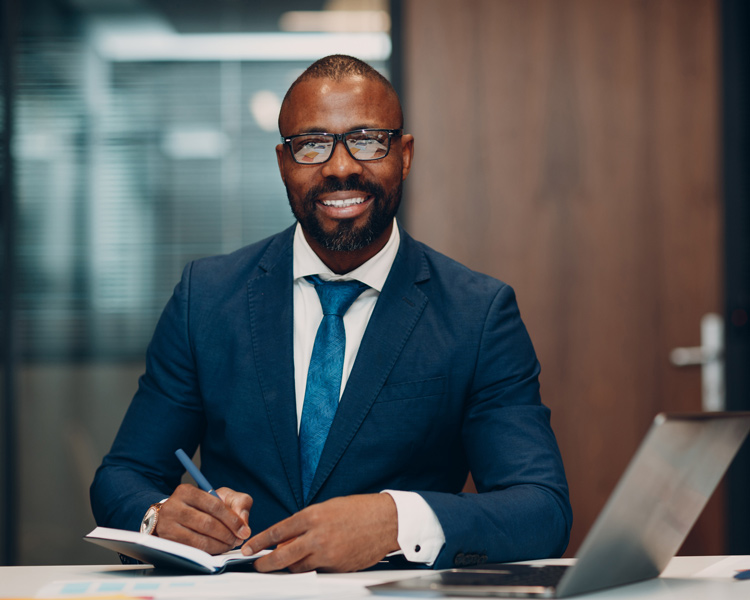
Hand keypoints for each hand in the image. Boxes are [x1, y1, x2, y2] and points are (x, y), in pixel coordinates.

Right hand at [154, 484, 252, 554]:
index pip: (214, 505)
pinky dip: (209, 552)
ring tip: (229, 544)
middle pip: (207, 524)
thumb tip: (244, 524)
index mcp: (187, 491)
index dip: (232, 520)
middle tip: (238, 540)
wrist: (172, 516)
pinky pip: (193, 551)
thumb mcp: (220, 496)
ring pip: (200, 540)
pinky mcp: (167, 543)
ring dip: (220, 545)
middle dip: (227, 534)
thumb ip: (238, 503)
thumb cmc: (201, 506)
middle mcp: (173, 507)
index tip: (244, 530)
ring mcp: (167, 526)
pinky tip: (218, 549)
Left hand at [242, 493, 398, 572]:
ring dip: (289, 567)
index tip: (249, 548)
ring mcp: (328, 554)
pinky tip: (312, 562)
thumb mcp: (327, 508)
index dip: (260, 542)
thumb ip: (306, 524)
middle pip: (282, 556)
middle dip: (266, 563)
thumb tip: (286, 538)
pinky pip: (317, 571)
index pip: (278, 531)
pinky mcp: (338, 567)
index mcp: (313, 516)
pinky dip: (311, 568)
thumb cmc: (359, 510)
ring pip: (298, 568)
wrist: (386, 521)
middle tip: (258, 565)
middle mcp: (318, 536)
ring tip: (286, 563)